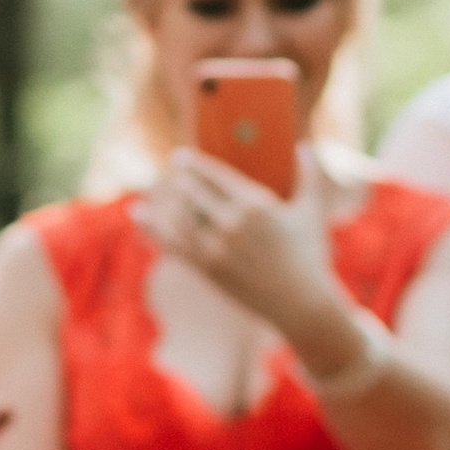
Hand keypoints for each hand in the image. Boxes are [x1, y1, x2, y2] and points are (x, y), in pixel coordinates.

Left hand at [140, 148, 337, 338]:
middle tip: (172, 173)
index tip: (180, 157)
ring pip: (180, 218)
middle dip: (180, 181)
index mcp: (255, 203)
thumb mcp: (311, 210)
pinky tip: (138, 214)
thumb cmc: (310, 254)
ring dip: (167, 203)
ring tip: (158, 194)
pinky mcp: (208, 270)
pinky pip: (174, 245)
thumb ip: (308, 174)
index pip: (215, 175)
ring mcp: (217, 248)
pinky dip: (153, 228)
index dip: (194, 164)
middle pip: (193, 193)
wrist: (301, 303)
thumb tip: (303, 146)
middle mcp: (232, 223)